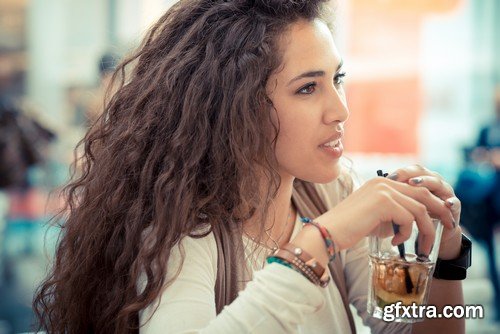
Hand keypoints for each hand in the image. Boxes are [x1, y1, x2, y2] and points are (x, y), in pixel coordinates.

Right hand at [315, 174, 455, 255]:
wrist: (328, 232)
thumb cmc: (349, 228)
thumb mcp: (376, 218)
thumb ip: (394, 214)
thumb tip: (413, 221)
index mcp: (381, 182)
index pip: (415, 188)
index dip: (432, 202)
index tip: (441, 218)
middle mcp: (384, 182)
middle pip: (423, 193)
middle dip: (440, 211)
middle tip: (448, 226)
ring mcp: (383, 190)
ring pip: (419, 208)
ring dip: (425, 230)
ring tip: (421, 246)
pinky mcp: (382, 202)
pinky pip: (408, 218)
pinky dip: (405, 233)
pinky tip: (394, 242)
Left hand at [387, 164, 462, 259]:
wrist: (429, 236)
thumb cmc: (408, 219)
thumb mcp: (395, 210)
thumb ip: (387, 200)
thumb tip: (367, 193)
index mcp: (416, 180)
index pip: (408, 171)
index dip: (400, 173)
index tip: (389, 178)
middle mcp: (430, 182)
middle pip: (422, 172)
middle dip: (413, 175)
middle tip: (405, 180)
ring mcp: (444, 192)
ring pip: (437, 183)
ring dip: (428, 183)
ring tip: (417, 185)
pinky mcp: (454, 206)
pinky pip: (454, 202)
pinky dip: (450, 202)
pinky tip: (446, 203)